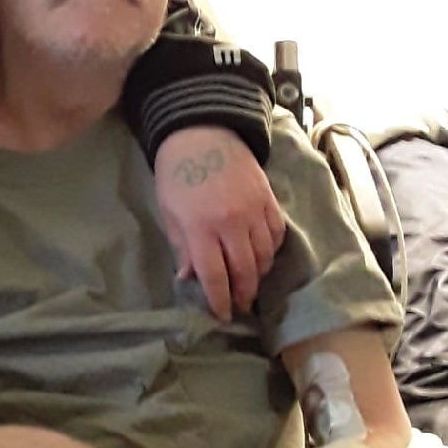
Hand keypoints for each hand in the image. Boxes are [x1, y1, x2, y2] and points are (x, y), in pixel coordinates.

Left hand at [152, 127, 285, 322]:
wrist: (202, 132)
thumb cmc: (177, 174)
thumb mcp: (169, 212)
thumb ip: (182, 247)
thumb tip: (189, 280)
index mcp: (201, 228)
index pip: (215, 277)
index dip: (220, 301)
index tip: (222, 315)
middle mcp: (231, 223)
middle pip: (245, 272)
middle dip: (243, 294)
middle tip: (239, 305)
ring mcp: (254, 210)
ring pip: (265, 256)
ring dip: (258, 274)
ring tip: (249, 282)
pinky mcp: (269, 199)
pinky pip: (277, 234)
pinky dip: (271, 250)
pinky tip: (262, 255)